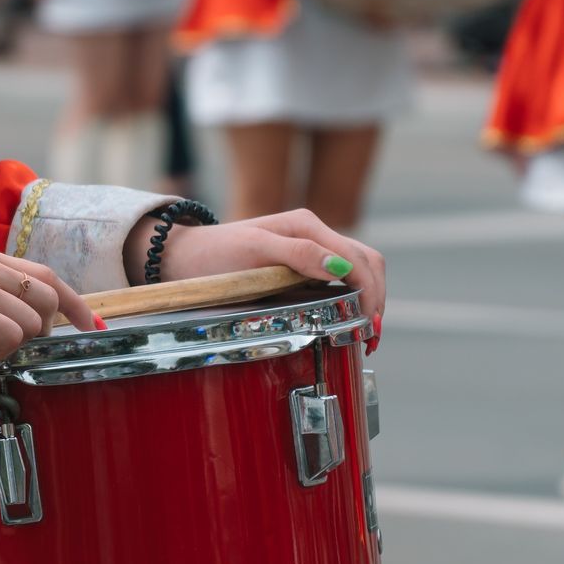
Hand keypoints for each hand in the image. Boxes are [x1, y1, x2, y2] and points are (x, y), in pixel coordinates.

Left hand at [128, 210, 387, 348]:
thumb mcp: (255, 251)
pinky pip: (342, 279)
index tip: (369, 327)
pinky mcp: (304, 266)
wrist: (186, 257)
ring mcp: (311, 248)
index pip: (357, 258)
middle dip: (377, 299)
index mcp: (307, 225)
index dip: (370, 293)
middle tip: (372, 338)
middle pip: (367, 262)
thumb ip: (299, 255)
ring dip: (371, 300)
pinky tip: (352, 321)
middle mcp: (314, 233)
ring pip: (360, 270)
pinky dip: (355, 299)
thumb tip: (341, 270)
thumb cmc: (214, 254)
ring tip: (367, 335)